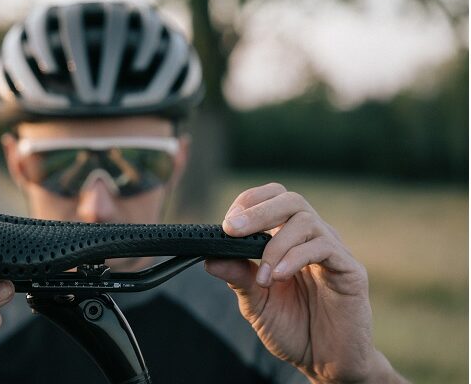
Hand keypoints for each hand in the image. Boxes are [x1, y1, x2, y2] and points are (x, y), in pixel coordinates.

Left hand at [205, 183, 406, 383]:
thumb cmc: (293, 328)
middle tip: (232, 230)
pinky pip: (324, 247)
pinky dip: (295, 257)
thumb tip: (209, 257)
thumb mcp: (256, 302)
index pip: (273, 198)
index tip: (227, 226)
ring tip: (263, 278)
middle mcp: (312, 238)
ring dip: (275, 245)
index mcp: (289, 239)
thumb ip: (237, 277)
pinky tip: (279, 277)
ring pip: (305, 220)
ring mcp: (333, 251)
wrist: (326, 362)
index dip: (249, 203)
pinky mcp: (350, 270)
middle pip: (290, 199)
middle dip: (257, 211)